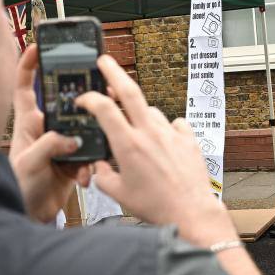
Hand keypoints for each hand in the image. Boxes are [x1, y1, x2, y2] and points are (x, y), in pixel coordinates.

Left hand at [9, 45, 90, 222]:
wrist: (30, 214)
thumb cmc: (18, 186)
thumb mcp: (29, 163)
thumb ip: (49, 145)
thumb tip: (70, 137)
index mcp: (29, 124)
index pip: (26, 88)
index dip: (29, 66)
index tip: (38, 48)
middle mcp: (46, 130)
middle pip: (65, 105)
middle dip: (82, 101)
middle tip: (97, 96)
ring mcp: (60, 144)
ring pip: (82, 130)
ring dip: (89, 141)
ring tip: (90, 153)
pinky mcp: (72, 160)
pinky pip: (87, 155)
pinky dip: (89, 166)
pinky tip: (85, 177)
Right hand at [75, 55, 236, 247]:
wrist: (191, 212)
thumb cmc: (156, 206)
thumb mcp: (118, 194)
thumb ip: (102, 175)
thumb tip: (100, 166)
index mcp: (128, 145)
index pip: (104, 108)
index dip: (90, 98)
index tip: (83, 99)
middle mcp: (150, 134)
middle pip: (130, 91)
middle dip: (114, 71)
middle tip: (105, 61)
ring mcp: (172, 134)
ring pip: (152, 112)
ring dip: (141, 115)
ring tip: (137, 130)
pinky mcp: (189, 140)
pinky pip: (175, 124)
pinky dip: (167, 128)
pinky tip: (164, 140)